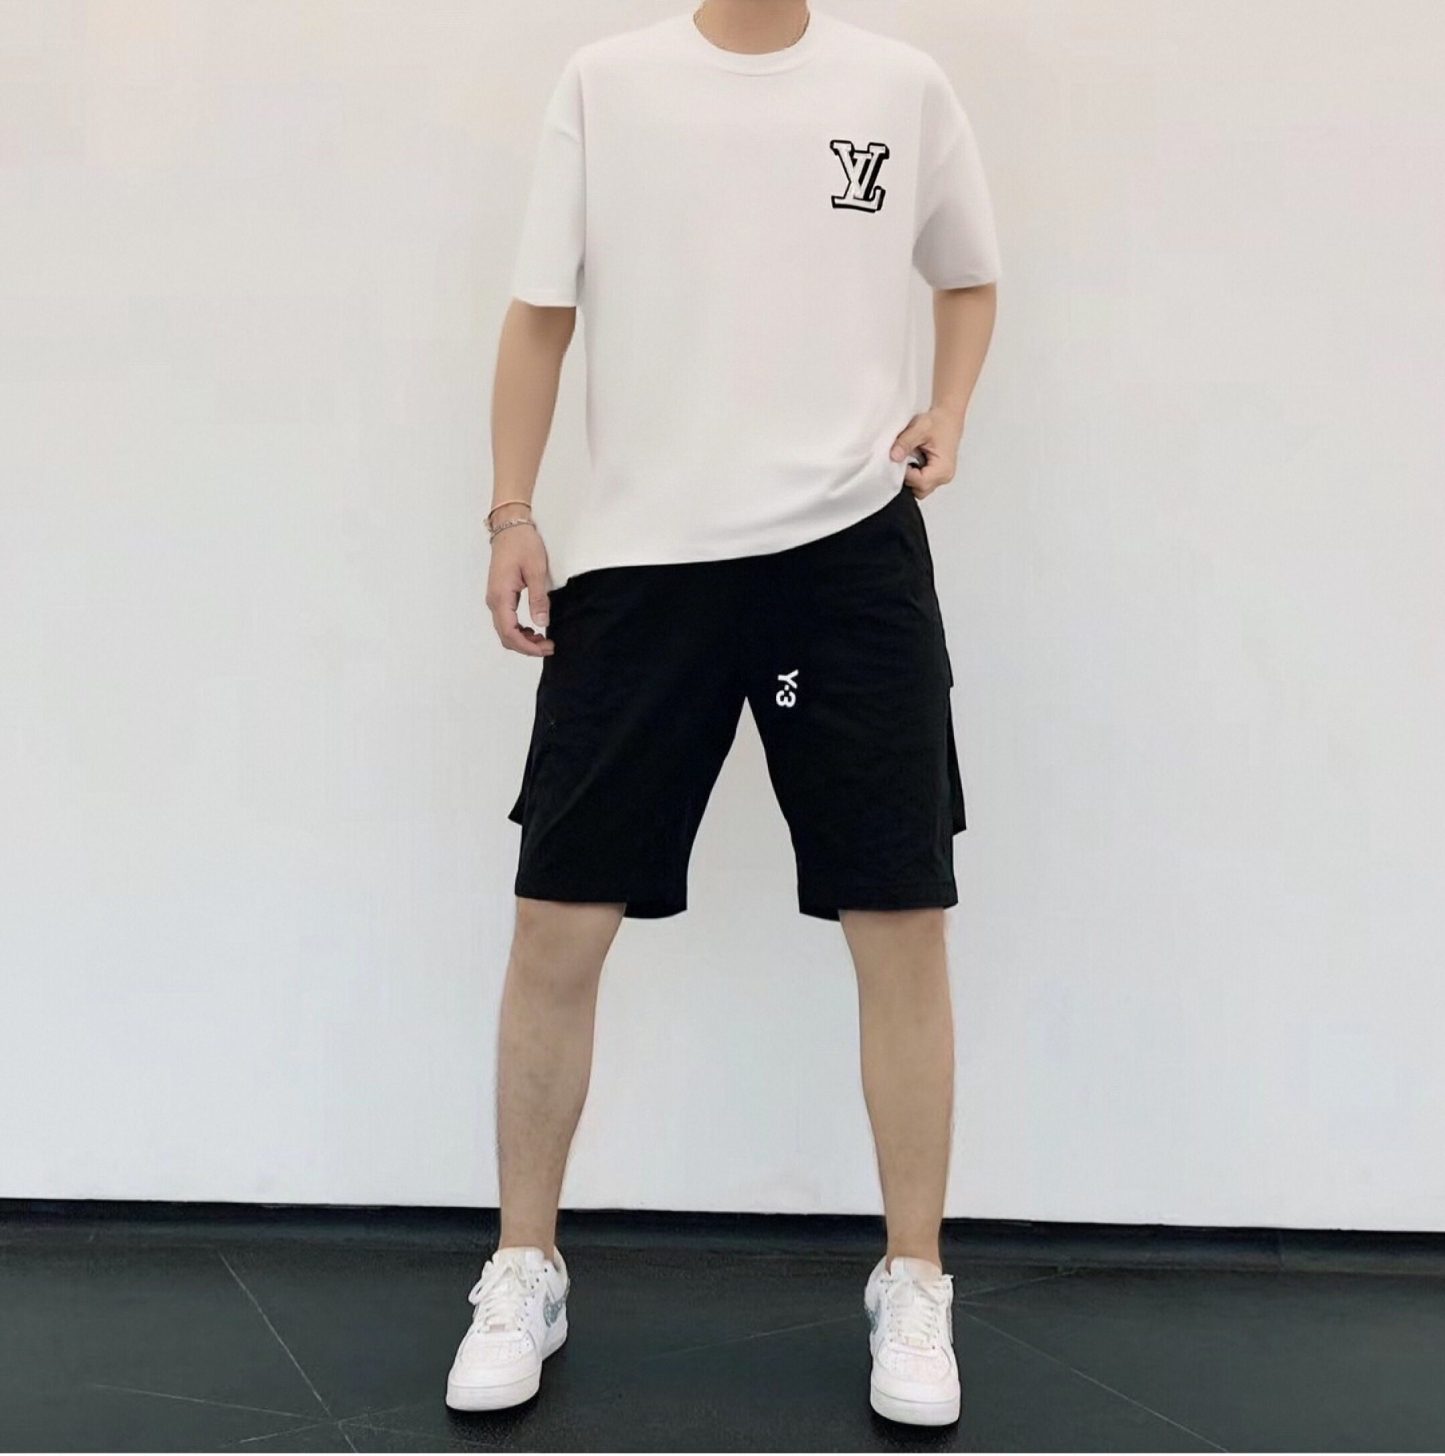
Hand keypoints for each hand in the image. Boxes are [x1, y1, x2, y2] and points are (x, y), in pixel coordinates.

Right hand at [486, 521, 553, 655]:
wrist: (509, 527)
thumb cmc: (523, 544)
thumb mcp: (536, 570)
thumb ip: (538, 598)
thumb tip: (542, 623)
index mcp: (501, 596)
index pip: (510, 632)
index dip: (527, 646)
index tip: (546, 648)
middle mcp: (494, 601)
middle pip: (505, 636)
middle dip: (526, 647)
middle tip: (549, 646)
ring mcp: (495, 599)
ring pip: (505, 630)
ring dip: (523, 640)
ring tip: (544, 640)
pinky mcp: (499, 596)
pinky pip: (506, 621)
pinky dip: (519, 630)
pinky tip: (533, 629)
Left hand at [890, 408, 964, 497]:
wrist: (948, 417)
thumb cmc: (939, 422)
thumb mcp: (919, 428)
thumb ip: (905, 443)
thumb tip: (894, 456)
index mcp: (943, 469)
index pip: (919, 482)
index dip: (906, 473)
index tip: (900, 459)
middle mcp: (944, 477)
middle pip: (919, 490)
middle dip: (908, 477)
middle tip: (905, 458)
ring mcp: (941, 477)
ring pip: (919, 488)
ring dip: (911, 475)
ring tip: (911, 457)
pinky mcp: (936, 475)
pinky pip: (921, 482)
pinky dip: (914, 473)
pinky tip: (914, 459)